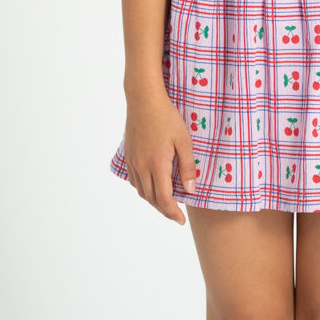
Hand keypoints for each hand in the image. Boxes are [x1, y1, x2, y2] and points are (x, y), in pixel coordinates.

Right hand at [122, 91, 197, 224]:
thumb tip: (191, 190)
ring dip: (153, 201)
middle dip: (164, 211)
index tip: (181, 221)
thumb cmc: (167, 117)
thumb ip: (187, 167)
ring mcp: (133, 161)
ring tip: (166, 205)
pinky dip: (143, 189)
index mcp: (157, 164)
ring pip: (141, 191)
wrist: (143, 99)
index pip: (164, 198)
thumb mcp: (184, 141)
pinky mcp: (128, 155)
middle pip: (151, 199)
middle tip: (176, 216)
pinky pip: (134, 181)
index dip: (173, 212)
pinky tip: (151, 187)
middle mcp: (142, 166)